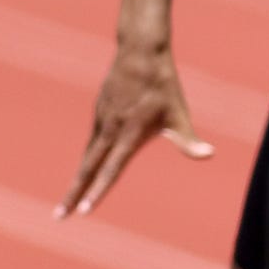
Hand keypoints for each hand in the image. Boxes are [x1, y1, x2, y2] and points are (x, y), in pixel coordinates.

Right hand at [59, 41, 212, 217]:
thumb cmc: (163, 85)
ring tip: (71, 200)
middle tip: (58, 217)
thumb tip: (210, 155)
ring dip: (78, 179)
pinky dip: (89, 157)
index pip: (111, 170)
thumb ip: (189, 141)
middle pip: (86, 169)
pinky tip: (91, 164)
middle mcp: (110, 130)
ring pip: (87, 155)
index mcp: (129, 134)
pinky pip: (93, 139)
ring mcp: (100, 120)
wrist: (139, 51)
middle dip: (72, 194)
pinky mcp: (98, 112)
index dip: (98, 192)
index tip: (84, 211)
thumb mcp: (179, 113)